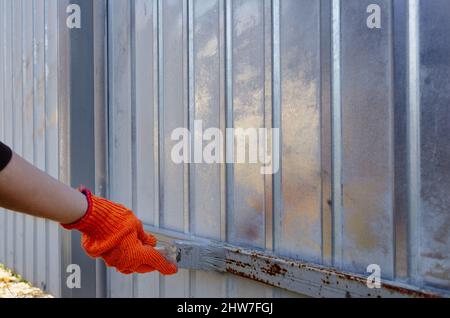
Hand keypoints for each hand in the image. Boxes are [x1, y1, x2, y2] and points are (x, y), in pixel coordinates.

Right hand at [62, 188, 176, 274]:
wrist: (94, 220)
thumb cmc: (114, 220)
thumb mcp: (136, 225)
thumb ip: (144, 236)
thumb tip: (150, 241)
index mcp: (137, 254)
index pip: (156, 262)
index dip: (166, 266)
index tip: (172, 269)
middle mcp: (127, 262)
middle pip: (145, 266)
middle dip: (153, 262)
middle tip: (158, 255)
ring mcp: (115, 262)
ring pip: (133, 265)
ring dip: (139, 259)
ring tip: (143, 248)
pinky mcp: (107, 259)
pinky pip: (122, 261)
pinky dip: (128, 256)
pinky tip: (130, 247)